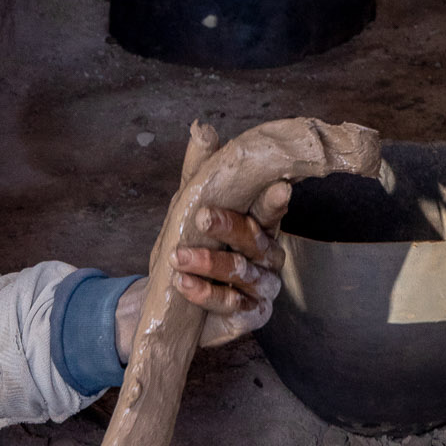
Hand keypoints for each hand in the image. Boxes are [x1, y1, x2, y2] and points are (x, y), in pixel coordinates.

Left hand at [114, 181, 290, 356]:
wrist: (166, 300)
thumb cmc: (187, 247)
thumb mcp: (187, 207)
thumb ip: (198, 172)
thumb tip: (201, 129)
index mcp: (259, 226)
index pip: (272, 211)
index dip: (275, 201)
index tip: (279, 187)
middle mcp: (268, 257)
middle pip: (256, 240)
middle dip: (228, 227)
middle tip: (202, 217)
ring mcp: (262, 288)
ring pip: (243, 272)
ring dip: (209, 263)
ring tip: (179, 258)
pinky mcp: (252, 316)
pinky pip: (233, 304)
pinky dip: (207, 293)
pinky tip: (185, 284)